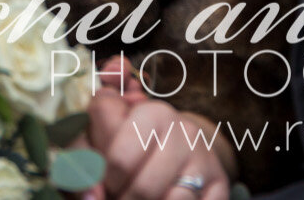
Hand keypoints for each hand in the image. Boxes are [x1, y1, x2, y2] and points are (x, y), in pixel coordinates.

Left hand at [87, 57, 232, 199]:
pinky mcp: (220, 185)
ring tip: (135, 199)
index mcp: (152, 113)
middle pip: (142, 184)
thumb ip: (83, 152)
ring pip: (166, 199)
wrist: (187, 150)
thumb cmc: (136, 144)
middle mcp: (183, 130)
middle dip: (121, 198)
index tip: (102, 184)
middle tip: (117, 196)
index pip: (117, 156)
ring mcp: (204, 158)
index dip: (102, 178)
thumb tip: (89, 196)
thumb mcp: (106, 136)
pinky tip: (160, 199)